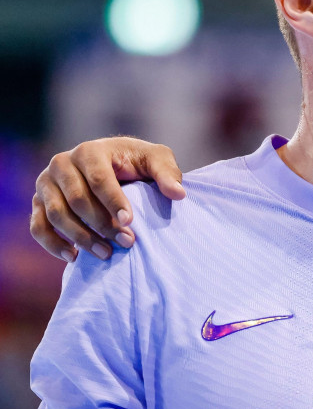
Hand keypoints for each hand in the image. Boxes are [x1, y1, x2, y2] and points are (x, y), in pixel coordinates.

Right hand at [31, 137, 185, 261]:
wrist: (112, 165)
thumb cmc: (136, 162)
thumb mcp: (156, 160)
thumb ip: (167, 173)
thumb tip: (178, 194)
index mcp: (89, 151)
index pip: (98, 179)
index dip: (114, 202)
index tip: (130, 223)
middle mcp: (61, 163)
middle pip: (77, 199)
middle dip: (102, 224)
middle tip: (127, 242)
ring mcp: (46, 183)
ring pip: (56, 214)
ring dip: (81, 238)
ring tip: (107, 253)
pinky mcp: (38, 202)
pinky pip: (37, 227)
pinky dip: (52, 244)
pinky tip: (74, 258)